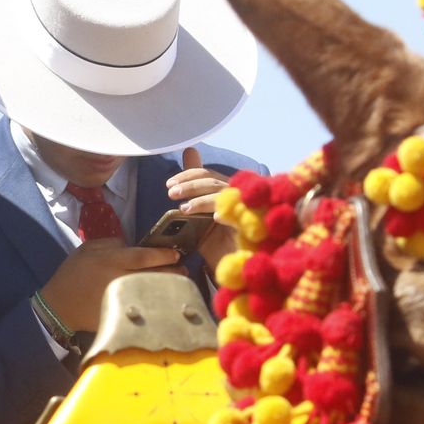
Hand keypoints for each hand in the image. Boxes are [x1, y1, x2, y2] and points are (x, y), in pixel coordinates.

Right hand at [39, 239, 183, 333]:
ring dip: (169, 287)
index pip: (143, 257)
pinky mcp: (121, 315)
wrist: (60, 305)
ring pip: (153, 292)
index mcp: (110, 261)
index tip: (176, 254)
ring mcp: (122, 300)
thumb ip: (112, 243)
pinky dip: (157, 304)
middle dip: (173, 271)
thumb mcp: (88, 249)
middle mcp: (119, 280)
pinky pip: (145, 308)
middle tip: (183, 268)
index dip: (163, 255)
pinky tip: (164, 299)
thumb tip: (134, 245)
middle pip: (154, 275)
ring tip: (179, 283)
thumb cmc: (74, 273)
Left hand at [168, 146, 236, 271]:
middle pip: (214, 183)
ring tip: (184, 208)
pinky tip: (216, 217)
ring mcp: (247, 211)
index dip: (188, 176)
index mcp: (226, 192)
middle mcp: (238, 198)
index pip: (208, 175)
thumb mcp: (200, 214)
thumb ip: (194, 187)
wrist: (231, 271)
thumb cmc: (216, 241)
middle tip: (171, 193)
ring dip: (202, 200)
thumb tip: (189, 152)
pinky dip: (229, 213)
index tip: (170, 184)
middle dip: (191, 186)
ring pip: (225, 195)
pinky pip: (242, 215)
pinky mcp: (253, 226)